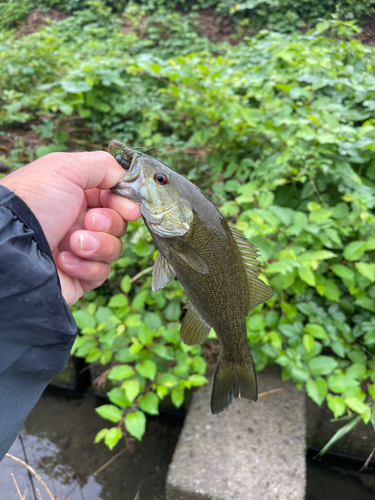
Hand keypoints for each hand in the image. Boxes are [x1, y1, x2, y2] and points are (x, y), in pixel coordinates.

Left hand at [0, 151, 139, 304]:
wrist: (13, 247)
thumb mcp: (66, 169)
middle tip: (89, 222)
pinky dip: (85, 266)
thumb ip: (102, 165)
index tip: (128, 208)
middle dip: (108, 223)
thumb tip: (124, 178)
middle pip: (118, 224)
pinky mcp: (79, 277)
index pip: (115, 199)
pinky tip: (63, 260)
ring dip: (96, 245)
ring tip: (72, 243)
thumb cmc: (35, 203)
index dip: (124, 203)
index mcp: (75, 196)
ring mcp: (79, 251)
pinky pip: (101, 273)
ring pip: (113, 249)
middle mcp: (78, 222)